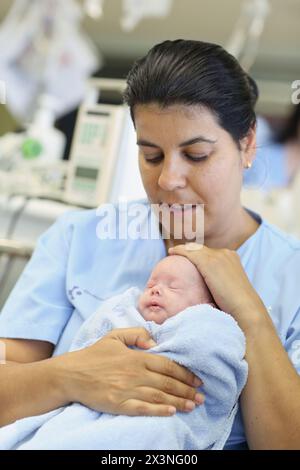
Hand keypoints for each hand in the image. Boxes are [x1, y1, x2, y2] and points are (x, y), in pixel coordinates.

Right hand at [60, 327, 203, 416]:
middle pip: (167, 382)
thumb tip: (155, 342)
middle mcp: (135, 374)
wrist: (71, 374)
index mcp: (136, 357)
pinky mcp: (119, 404)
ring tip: (193, 405)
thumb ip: (137, 334)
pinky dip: (159, 410)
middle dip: (187, 390)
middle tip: (202, 396)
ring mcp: (127, 390)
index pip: (167, 365)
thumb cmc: (94, 355)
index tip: (198, 380)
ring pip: (159, 396)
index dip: (185, 373)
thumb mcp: (115, 335)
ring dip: (179, 401)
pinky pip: (143, 408)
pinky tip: (171, 412)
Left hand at [168, 243, 267, 328]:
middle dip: (190, 250)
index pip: (210, 253)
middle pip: (202, 249)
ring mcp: (217, 256)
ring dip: (183, 250)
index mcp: (232, 257)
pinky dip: (179, 251)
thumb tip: (211, 288)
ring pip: (195, 249)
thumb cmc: (237, 305)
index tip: (188, 257)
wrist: (245, 308)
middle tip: (177, 252)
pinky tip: (171, 253)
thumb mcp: (229, 288)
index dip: (198, 254)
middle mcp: (225, 253)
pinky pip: (189, 253)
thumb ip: (220, 282)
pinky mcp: (208, 262)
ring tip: (172, 252)